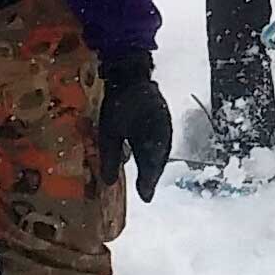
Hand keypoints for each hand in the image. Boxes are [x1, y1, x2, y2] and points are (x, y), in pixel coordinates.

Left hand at [99, 55, 170, 200]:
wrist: (131, 75)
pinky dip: (154, 152)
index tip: (145, 199)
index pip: (151, 168)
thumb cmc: (118, 103)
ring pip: (161, 152)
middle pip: (158, 161)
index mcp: (151, 140)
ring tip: (147, 177)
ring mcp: (165, 126)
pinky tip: (146, 155)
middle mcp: (163, 136)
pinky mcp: (162, 119)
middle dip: (152, 176)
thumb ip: (110, 158)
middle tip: (145, 191)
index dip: (147, 184)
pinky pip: (160, 141)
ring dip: (153, 164)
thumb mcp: (109, 132)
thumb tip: (109, 183)